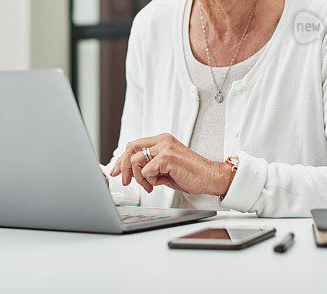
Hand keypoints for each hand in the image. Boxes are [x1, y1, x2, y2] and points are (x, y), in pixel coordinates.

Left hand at [109, 133, 232, 195]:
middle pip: (130, 148)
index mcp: (161, 140)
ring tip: (149, 185)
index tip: (116, 171)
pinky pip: (146, 170)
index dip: (121, 159)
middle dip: (122, 167)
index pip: (134, 145)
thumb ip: (150, 167)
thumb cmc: (191, 175)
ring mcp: (165, 147)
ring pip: (135, 160)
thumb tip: (133, 174)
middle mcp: (162, 140)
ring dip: (139, 177)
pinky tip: (157, 184)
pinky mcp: (167, 157)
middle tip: (125, 181)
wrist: (210, 177)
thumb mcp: (165, 169)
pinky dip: (148, 180)